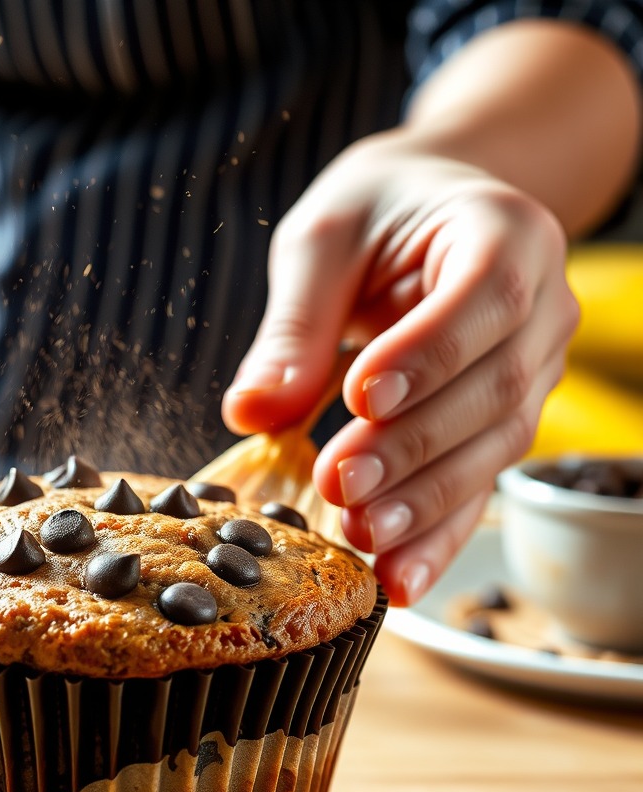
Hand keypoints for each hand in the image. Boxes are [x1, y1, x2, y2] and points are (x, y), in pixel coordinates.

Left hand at [222, 130, 579, 605]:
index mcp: (504, 233)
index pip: (486, 296)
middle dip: (413, 446)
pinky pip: (480, 484)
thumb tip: (252, 413)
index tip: (360, 398)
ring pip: (494, 447)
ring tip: (363, 537)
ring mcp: (534, 369)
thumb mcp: (323, 242)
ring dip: (427, 502)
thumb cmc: (376, 214)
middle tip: (340, 482)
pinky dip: (439, 535)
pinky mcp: (504, 421)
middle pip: (494, 387)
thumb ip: (295, 325)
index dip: (429, 355)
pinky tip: (399, 579)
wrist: (430, 212)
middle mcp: (540, 306)